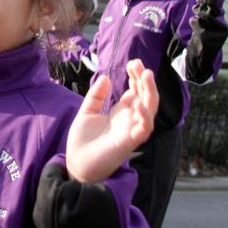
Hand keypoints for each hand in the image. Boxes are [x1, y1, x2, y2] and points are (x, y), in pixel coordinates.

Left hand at [66, 59, 156, 182]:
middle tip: (138, 64)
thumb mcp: (87, 112)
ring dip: (150, 92)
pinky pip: (144, 129)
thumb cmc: (83, 141)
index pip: (136, 90)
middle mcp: (130, 119)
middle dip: (144, 79)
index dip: (136, 76)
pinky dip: (145, 117)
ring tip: (146, 75)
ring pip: (150, 109)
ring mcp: (131, 130)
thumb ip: (96, 96)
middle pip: (145, 96)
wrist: (77, 164)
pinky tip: (139, 104)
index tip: (133, 63)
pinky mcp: (130, 142)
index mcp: (121, 111)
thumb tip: (105, 77)